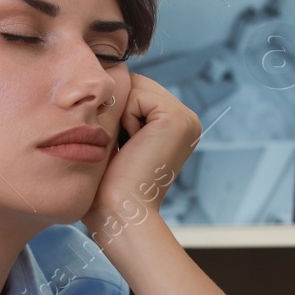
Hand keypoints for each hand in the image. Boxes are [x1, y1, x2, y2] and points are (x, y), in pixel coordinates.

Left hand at [82, 72, 199, 236]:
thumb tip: (107, 80)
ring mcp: (186, 118)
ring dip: (120, 117)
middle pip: (135, 86)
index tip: (120, 149)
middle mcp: (187, 120)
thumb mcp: (116, 141)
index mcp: (176, 126)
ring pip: (134, 88)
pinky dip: (124, 119)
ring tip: (128, 150)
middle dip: (118, 111)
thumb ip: (119, 110)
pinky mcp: (177, 118)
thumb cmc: (108, 188)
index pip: (136, 92)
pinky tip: (132, 147)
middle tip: (122, 150)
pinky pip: (136, 96)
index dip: (115, 112)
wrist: (119, 214)